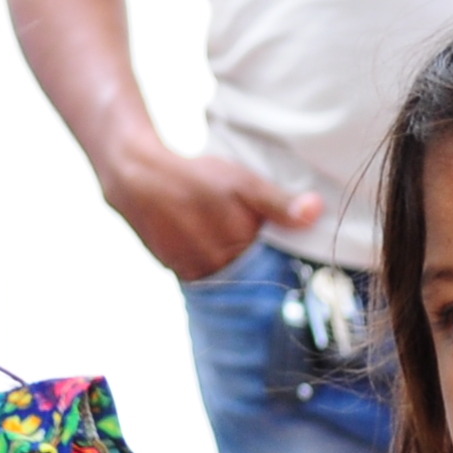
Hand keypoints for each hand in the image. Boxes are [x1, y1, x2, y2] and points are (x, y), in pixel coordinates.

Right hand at [95, 135, 325, 282]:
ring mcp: (192, 273)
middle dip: (258, 261)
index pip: (273, 269)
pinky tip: (209, 237)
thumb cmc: (194, 177)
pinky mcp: (175, 268)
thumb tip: (317, 212)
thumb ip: (280, 204)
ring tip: (229, 235)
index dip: (282, 258)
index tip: (290, 248)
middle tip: (257, 236)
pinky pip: (204, 270)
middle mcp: (214, 272)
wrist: (135, 178)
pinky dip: (211, 259)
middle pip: (249, 275)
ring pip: (226, 274)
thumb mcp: (243, 183)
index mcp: (236, 254)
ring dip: (234, 262)